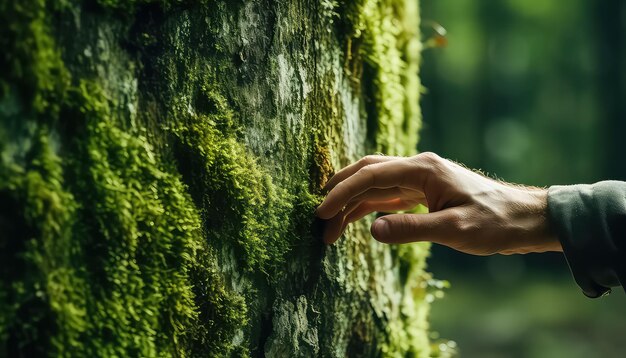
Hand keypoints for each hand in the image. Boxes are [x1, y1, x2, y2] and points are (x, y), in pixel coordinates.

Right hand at [316, 152, 561, 254]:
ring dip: (352, 204)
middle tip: (319, 216)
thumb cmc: (496, 222)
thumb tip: (370, 230)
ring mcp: (420, 179)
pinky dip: (368, 208)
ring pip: (375, 186)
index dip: (343, 192)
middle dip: (340, 192)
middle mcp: (418, 168)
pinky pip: (388, 197)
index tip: (322, 211)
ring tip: (331, 230)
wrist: (525, 219)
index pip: (372, 175)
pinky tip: (357, 222)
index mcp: (423, 169)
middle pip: (368, 172)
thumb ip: (412, 229)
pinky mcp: (424, 193)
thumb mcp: (454, 230)